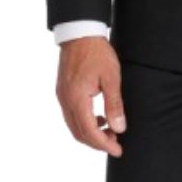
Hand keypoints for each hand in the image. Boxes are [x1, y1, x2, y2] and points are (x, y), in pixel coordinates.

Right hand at [55, 36, 126, 156]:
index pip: (89, 132)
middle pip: (79, 133)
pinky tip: (99, 117)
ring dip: (90, 133)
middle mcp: (65, 100)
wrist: (80, 32)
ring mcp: (62, 96)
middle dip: (97, 142)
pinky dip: (84, 122)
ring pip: (74, 125)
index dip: (104, 144)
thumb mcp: (111, 77)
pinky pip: (71, 115)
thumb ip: (114, 104)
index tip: (117, 150)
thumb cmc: (96, 52)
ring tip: (110, 130)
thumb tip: (119, 127)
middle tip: (115, 143)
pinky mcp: (63, 91)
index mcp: (77, 98)